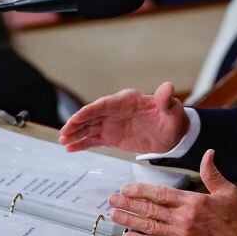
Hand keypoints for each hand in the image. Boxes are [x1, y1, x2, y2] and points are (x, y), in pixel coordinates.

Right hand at [59, 81, 187, 153]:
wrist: (173, 134)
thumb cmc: (172, 118)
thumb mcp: (172, 109)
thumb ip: (166, 100)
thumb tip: (168, 87)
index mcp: (127, 100)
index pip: (104, 105)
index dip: (89, 111)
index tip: (76, 118)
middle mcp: (115, 111)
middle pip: (92, 116)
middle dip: (77, 123)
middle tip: (64, 132)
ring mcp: (112, 124)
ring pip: (89, 128)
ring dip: (75, 134)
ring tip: (62, 141)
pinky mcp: (112, 137)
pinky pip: (94, 140)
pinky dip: (82, 144)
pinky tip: (70, 148)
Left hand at [108, 150, 236, 235]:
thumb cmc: (236, 221)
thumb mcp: (227, 192)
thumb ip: (212, 173)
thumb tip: (209, 153)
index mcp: (193, 201)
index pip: (161, 193)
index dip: (141, 190)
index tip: (126, 188)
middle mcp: (183, 218)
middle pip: (150, 208)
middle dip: (128, 203)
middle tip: (112, 199)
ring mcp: (180, 235)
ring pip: (149, 226)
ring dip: (129, 220)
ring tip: (114, 215)